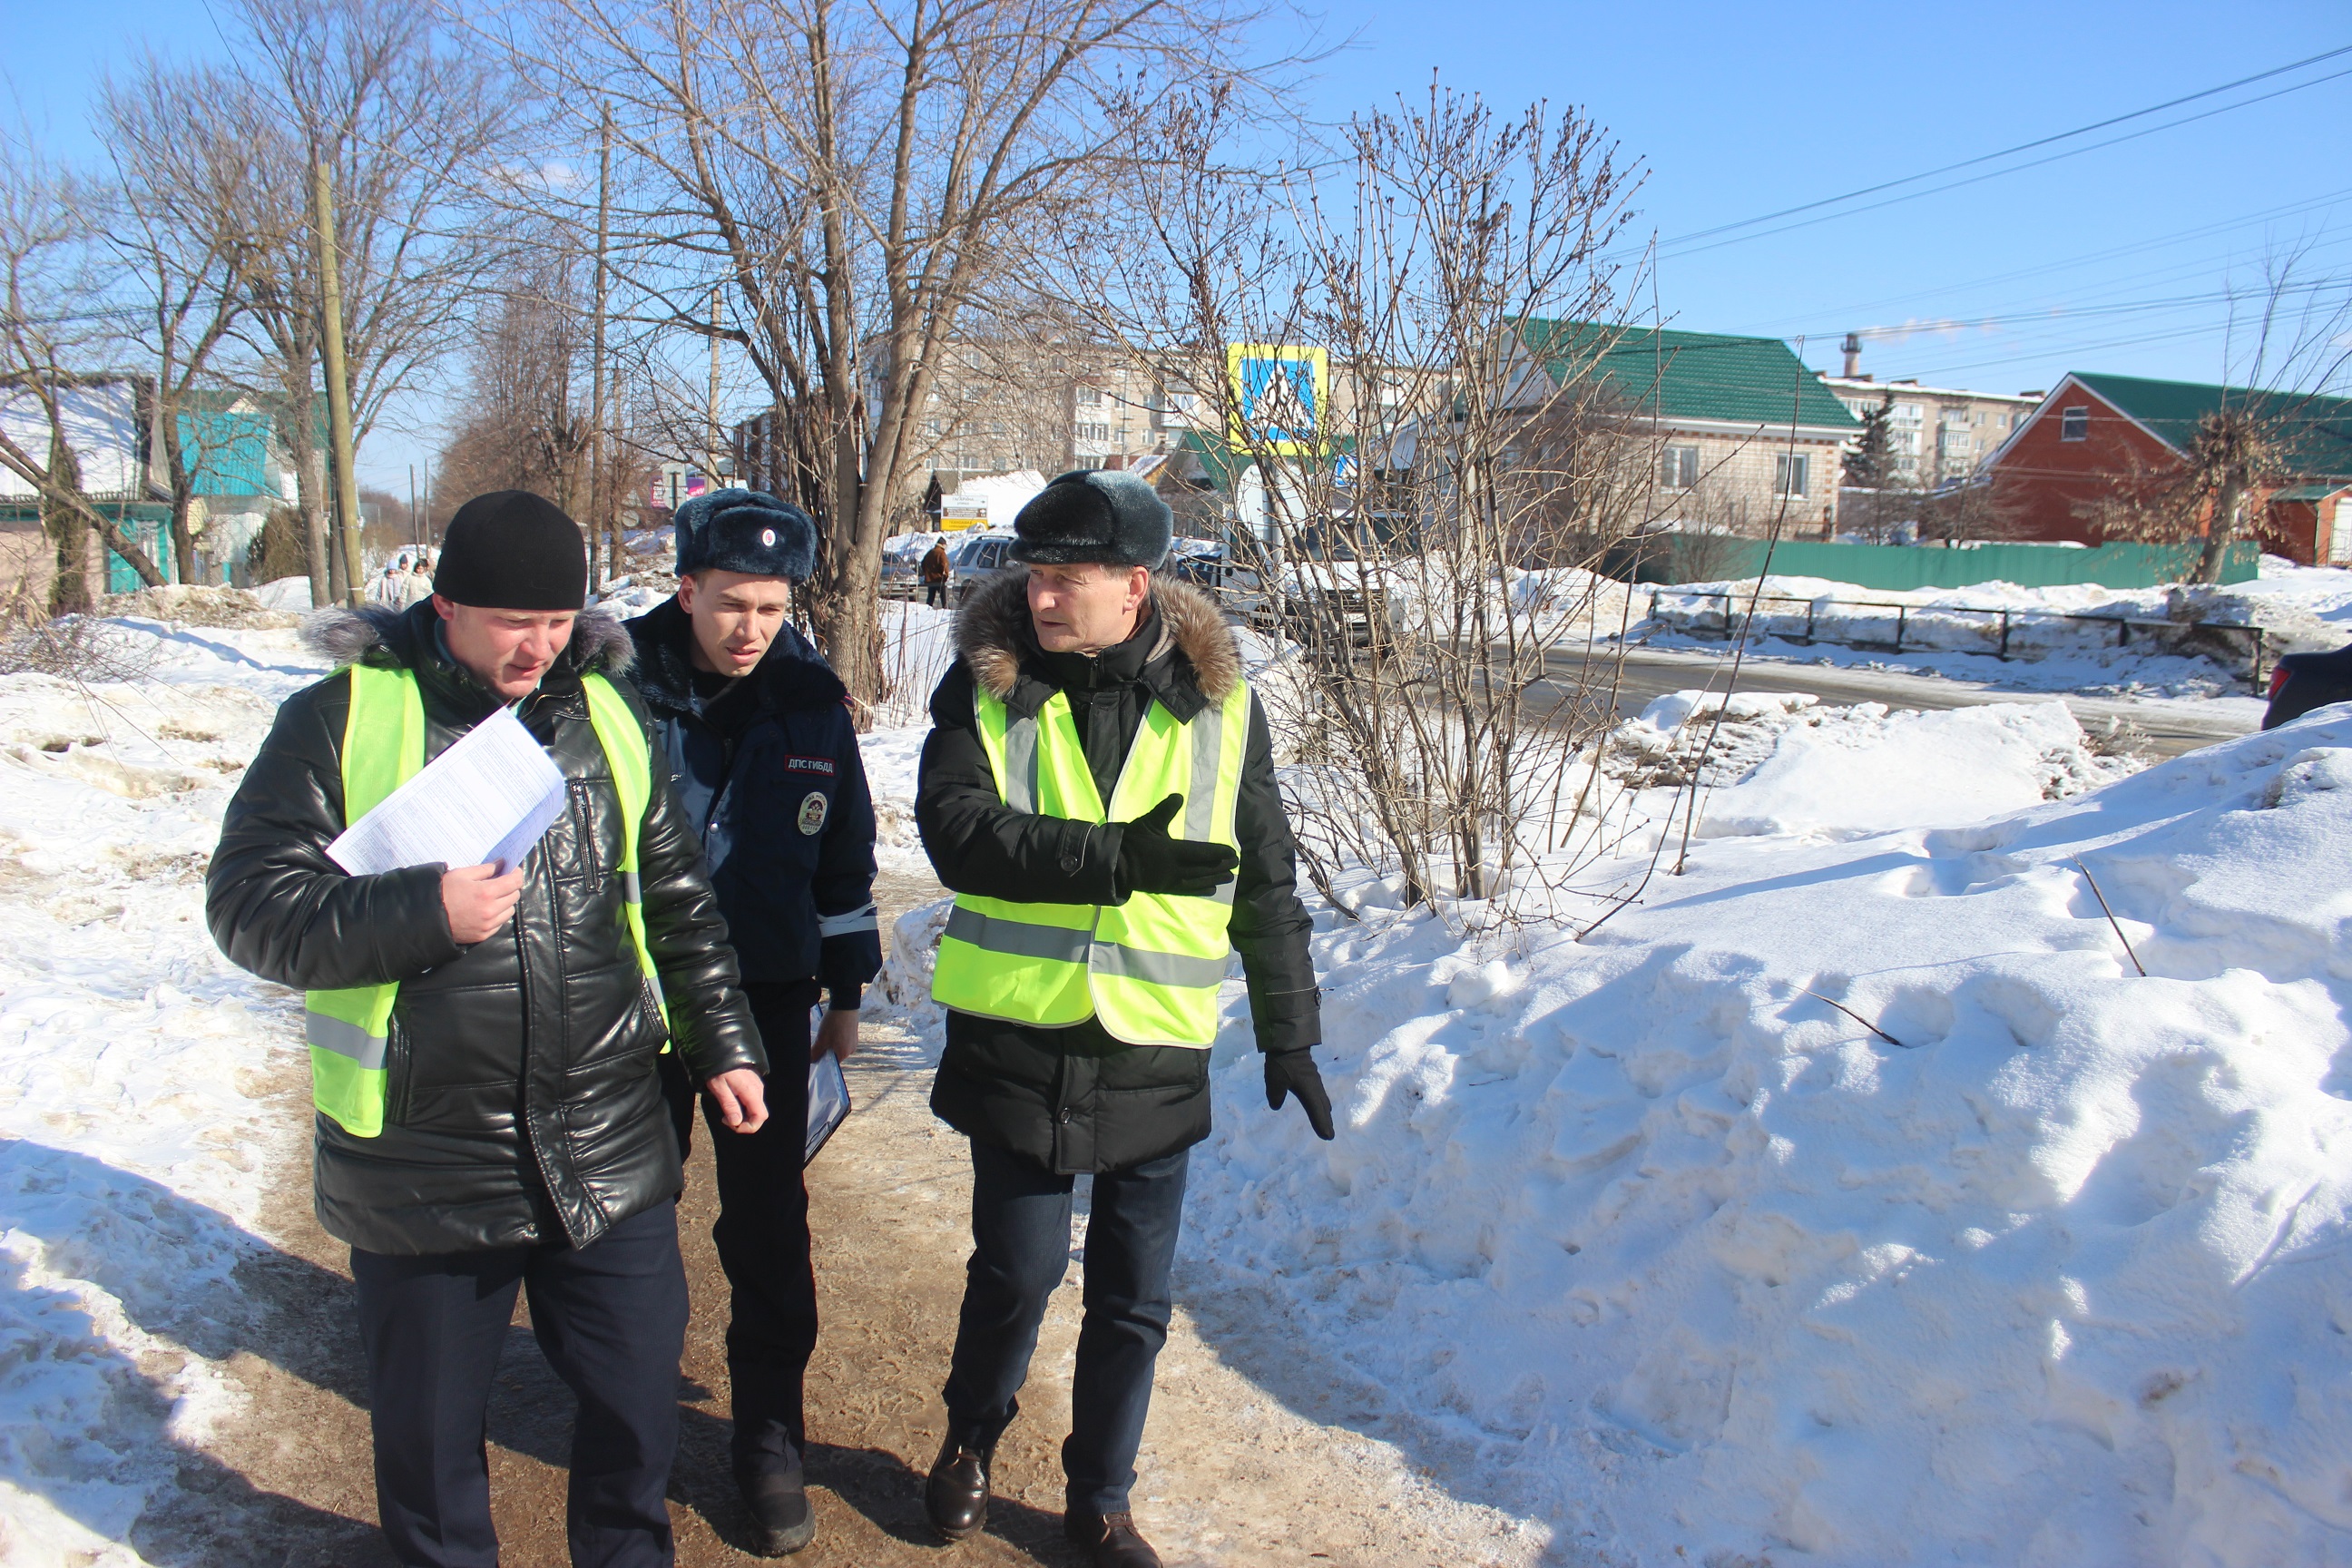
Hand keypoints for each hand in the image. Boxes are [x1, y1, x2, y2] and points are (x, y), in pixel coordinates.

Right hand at [441, 862, 523, 943]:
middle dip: (510, 887)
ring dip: (505, 902)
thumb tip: (501, 864)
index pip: (515, 882)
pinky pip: (500, 923)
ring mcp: (488, 925)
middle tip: (499, 882)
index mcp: (487, 893)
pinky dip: (497, 915)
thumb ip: (485, 869)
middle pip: (514, 896)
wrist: (426, 918)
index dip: (516, 874)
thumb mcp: (461, 874)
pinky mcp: (483, 935)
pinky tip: (485, 910)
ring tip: (491, 898)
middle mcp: (491, 910)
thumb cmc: (442, 892)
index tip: (512, 871)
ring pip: (509, 911)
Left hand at [706, 1068, 768, 1133]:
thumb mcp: (719, 1088)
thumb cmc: (718, 1068)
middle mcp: (758, 1089)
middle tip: (726, 1120)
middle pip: (759, 1114)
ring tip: (726, 1110)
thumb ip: (729, 1105)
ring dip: (743, 1115)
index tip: (732, 1125)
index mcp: (751, 1091)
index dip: (749, 1127)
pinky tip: (731, 1101)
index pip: (760, 1116)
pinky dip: (743, 1107)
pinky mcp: (753, 1083)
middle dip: (745, 1123)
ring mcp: (757, 1085)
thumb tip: (736, 1122)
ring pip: (755, 1107)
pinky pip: (753, 1100)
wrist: (720, 1049)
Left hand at [811, 1007, 859, 1062]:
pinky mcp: (854, 1034)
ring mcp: (854, 1042)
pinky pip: (844, 1040)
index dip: (822, 1057)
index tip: (816, 1050)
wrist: (845, 1006)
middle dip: (827, 1049)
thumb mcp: (821, 1039)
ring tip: (828, 1032)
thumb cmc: (834, 1024)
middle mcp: (851, 1050)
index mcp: (844, 1053)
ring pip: (839, 1046)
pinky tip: (833, 1028)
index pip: (831, 1062)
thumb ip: (815, 1052)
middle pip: (835, 1055)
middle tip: (821, 1039)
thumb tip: (811, 1061)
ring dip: (832, 1042)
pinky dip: (837, 1037)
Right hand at [1115, 793, 1239, 897]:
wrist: (1115, 863)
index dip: (1218, 853)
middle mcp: (1175, 868)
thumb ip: (1166, 810)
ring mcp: (1170, 880)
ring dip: (1214, 879)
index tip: (1232, 853)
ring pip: (1197, 881)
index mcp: (1172, 851)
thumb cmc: (1132, 841)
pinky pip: (1186, 891)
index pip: (1201, 852)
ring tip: (1229, 879)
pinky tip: (1211, 891)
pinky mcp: (1165, 888)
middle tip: (1236, 866)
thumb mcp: (1149, 822)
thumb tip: (1178, 796)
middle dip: (1220, 867)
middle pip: (1203, 868)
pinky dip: (1199, 890)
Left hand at [1264, 1049, 1334, 1139]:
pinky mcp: (1312, 1076)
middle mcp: (1315, 1088)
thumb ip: (1276, 1096)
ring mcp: (1315, 1081)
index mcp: (1309, 1092)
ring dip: (1325, 1112)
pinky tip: (1319, 1102)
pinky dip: (1321, 1102)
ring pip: (1322, 1100)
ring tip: (1327, 1121)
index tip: (1328, 1137)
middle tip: (1330, 1134)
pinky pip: (1319, 1093)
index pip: (1316, 1112)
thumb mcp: (1274, 1083)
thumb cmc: (1283, 1064)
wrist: (1289, 1042)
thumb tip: (1276, 1105)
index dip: (1322, 1125)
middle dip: (1326, 1121)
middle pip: (1323, 1108)